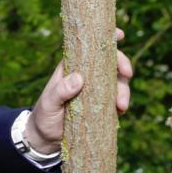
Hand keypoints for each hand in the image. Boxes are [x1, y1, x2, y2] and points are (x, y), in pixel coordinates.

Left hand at [24, 29, 132, 153]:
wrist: (45, 137)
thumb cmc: (44, 115)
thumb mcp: (49, 103)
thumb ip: (60, 91)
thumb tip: (78, 78)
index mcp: (72, 67)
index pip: (89, 48)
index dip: (105, 39)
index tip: (119, 35)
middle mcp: (86, 76)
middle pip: (110, 63)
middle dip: (122, 65)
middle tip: (127, 74)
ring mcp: (96, 91)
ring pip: (117, 82)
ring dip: (124, 90)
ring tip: (122, 106)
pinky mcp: (102, 106)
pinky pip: (117, 100)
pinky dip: (122, 103)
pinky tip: (120, 111)